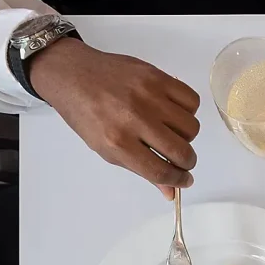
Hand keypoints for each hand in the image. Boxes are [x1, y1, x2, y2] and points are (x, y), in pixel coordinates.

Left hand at [28, 37, 200, 198]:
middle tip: (181, 159)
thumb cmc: (87, 113)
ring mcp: (147, 96)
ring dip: (186, 136)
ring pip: (191, 127)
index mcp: (118, 142)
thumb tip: (170, 190)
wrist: (72, 74)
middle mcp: (133, 119)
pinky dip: (189, 110)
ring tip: (172, 131)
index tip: (184, 180)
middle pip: (181, 152)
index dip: (178, 180)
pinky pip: (192, 100)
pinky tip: (174, 112)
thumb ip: (142, 169)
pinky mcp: (156, 76)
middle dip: (187, 162)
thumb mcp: (107, 149)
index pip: (161, 171)